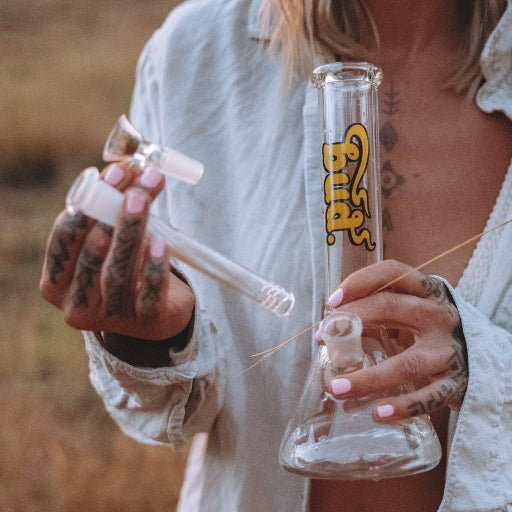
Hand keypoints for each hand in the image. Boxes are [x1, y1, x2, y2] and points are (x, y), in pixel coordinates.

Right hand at [40, 163, 194, 341]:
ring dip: (132, 230)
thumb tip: (133, 163)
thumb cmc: (127, 267)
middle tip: (140, 181)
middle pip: (92, 253)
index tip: (114, 172)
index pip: (63, 238)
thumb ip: (111, 210)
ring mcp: (109, 318)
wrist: (156, 313)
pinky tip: (161, 244)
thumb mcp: (110, 241)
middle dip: (115, 211)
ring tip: (147, 198)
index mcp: (57, 279)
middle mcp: (75, 303)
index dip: (87, 202)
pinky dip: (154, 269)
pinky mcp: (144, 324)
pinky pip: (149, 297)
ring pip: (117, 272)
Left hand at [325, 260, 467, 421]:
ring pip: (406, 363)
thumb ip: (380, 313)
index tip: (333, 302)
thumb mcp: (412, 312)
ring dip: (368, 377)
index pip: (392, 274)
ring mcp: (449, 350)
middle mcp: (439, 315)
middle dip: (351, 321)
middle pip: (390, 308)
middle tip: (323, 338)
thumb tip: (333, 325)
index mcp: (426, 292)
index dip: (359, 282)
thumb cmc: (432, 331)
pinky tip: (378, 413)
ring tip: (337, 389)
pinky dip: (402, 407)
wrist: (486, 358)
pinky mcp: (457, 383)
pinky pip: (429, 397)